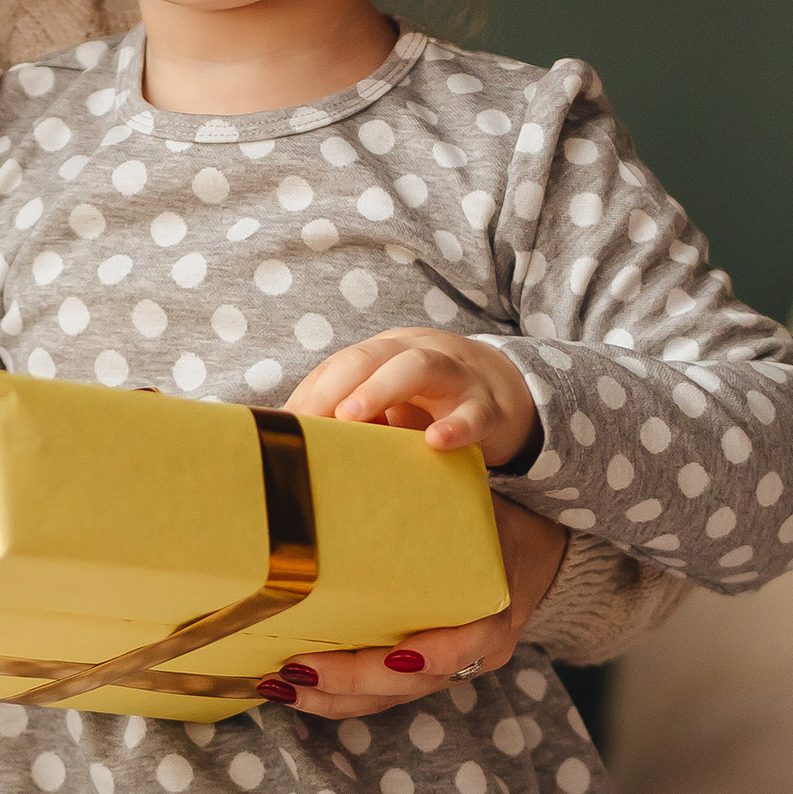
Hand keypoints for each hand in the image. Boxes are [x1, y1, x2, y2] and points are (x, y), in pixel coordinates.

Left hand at [258, 496, 568, 722]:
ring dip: (332, 696)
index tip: (396, 650)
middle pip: (412, 683)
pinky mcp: (415, 678)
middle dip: (354, 681)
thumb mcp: (470, 497)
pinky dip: (334, 697)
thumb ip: (427, 475)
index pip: (468, 643)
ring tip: (279, 682)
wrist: (520, 556)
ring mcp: (443, 670)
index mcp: (493, 606)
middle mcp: (472, 650)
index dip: (433, 653)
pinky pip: (376, 699)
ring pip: (387, 699)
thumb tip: (378, 415)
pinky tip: (290, 687)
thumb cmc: (486, 521)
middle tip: (299, 665)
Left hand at [285, 325, 541, 467]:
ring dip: (380, 388)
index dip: (312, 391)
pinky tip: (435, 441)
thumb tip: (293, 440)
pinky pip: (473, 413)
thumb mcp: (391, 403)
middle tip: (309, 417)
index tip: (284, 426)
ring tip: (351, 416)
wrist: (508, 395)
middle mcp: (418, 354)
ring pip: (419, 367)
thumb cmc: (432, 404)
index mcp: (388, 352)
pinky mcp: (488, 407)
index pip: (343, 363)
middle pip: (372, 355)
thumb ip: (351, 416)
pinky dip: (454, 426)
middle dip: (336, 383)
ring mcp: (455, 377)